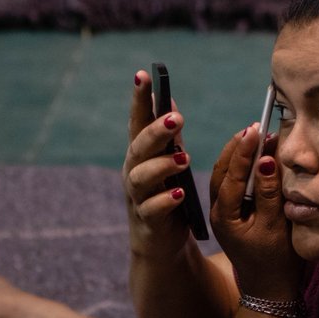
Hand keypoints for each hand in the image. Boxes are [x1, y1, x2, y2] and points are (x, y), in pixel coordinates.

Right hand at [122, 70, 198, 258]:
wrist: (161, 242)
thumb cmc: (166, 194)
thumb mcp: (168, 162)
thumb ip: (168, 136)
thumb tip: (169, 101)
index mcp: (141, 154)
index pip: (138, 121)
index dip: (139, 99)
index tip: (142, 75)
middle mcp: (134, 172)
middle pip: (139, 147)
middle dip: (155, 131)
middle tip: (176, 118)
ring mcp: (138, 197)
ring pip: (141, 178)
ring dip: (162, 165)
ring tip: (184, 158)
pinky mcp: (148, 221)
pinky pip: (152, 209)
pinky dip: (165, 200)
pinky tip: (180, 194)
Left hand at [209, 126, 303, 299]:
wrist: (270, 293)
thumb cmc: (277, 263)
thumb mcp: (276, 227)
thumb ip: (270, 192)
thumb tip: (266, 159)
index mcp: (225, 217)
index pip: (233, 174)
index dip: (244, 150)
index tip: (256, 128)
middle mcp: (219, 213)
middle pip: (223, 170)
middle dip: (238, 146)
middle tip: (256, 125)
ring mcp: (224, 214)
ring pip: (226, 176)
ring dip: (239, 154)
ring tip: (255, 135)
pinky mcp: (233, 215)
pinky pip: (234, 183)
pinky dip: (243, 167)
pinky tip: (256, 157)